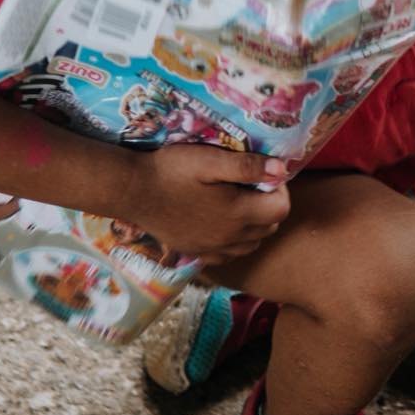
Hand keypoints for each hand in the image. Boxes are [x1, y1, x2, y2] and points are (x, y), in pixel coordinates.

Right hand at [130, 147, 290, 265]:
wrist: (132, 191)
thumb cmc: (172, 171)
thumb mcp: (211, 160)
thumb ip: (248, 166)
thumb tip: (282, 170)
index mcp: (238, 214)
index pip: (282, 209)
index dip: (280, 189)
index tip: (264, 175)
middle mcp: (229, 238)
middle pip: (270, 227)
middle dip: (269, 205)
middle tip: (251, 185)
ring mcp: (212, 250)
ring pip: (252, 243)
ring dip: (254, 224)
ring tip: (237, 201)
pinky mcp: (196, 253)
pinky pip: (229, 254)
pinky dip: (234, 241)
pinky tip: (221, 221)